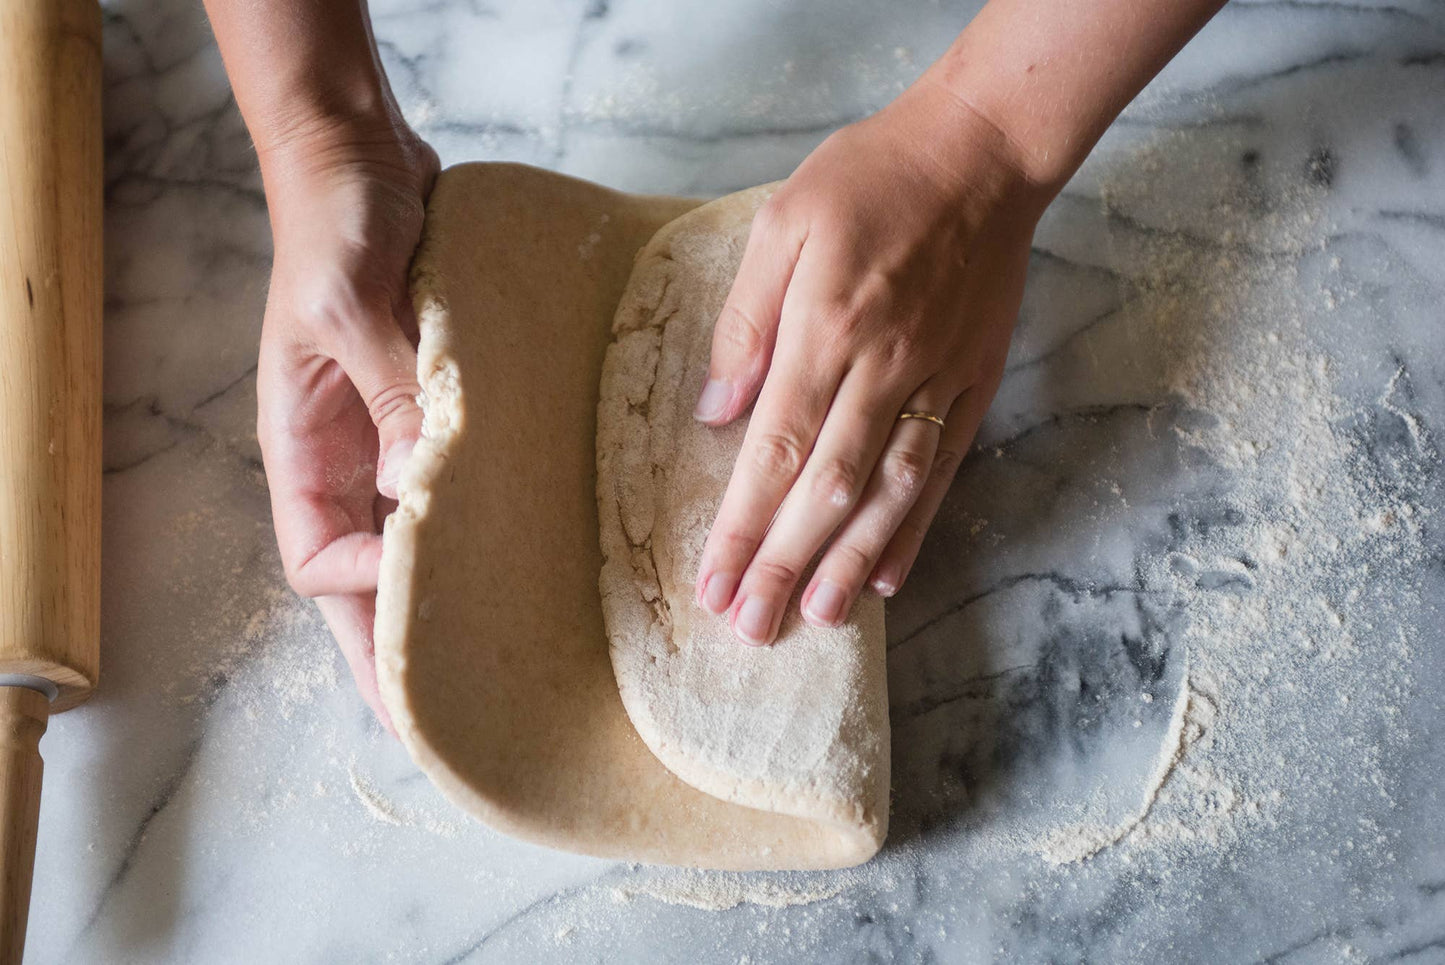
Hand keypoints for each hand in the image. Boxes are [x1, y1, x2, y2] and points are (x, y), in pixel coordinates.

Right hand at [256, 122, 437, 729]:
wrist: (365, 158)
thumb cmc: (339, 223)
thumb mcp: (350, 305)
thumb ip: (390, 392)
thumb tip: (425, 486)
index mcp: (303, 443)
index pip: (323, 554)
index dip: (368, 593)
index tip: (427, 609)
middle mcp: (345, 453)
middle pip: (362, 576)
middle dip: (393, 645)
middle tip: (440, 718)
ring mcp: (391, 432)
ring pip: (413, 540)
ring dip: (444, 595)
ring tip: (493, 658)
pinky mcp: (437, 406)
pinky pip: (457, 481)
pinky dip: (483, 519)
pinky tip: (528, 548)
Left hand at [693, 81, 1050, 644]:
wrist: (982, 153)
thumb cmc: (870, 178)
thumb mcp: (785, 222)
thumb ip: (748, 320)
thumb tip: (718, 410)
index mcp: (826, 327)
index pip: (774, 450)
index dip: (741, 526)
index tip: (712, 582)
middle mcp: (883, 367)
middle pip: (827, 489)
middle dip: (783, 564)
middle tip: (750, 626)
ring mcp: (936, 381)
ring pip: (888, 493)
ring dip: (849, 562)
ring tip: (814, 618)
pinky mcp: (974, 383)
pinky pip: (940, 470)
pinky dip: (914, 529)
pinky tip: (889, 577)